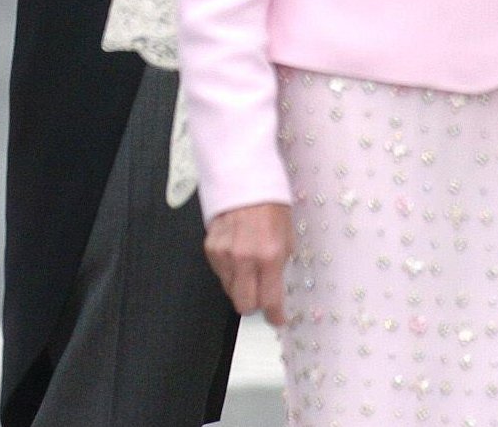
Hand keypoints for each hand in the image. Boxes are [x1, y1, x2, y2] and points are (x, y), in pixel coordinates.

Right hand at [204, 202, 293, 325]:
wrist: (245, 178)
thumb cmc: (272, 204)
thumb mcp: (288, 235)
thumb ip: (281, 264)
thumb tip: (276, 289)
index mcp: (269, 255)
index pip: (269, 301)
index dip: (275, 315)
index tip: (277, 319)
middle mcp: (245, 259)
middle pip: (244, 306)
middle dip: (255, 304)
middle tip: (261, 293)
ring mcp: (224, 255)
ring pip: (230, 291)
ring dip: (241, 286)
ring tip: (249, 265)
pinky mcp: (210, 249)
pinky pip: (220, 274)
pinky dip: (229, 270)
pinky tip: (237, 253)